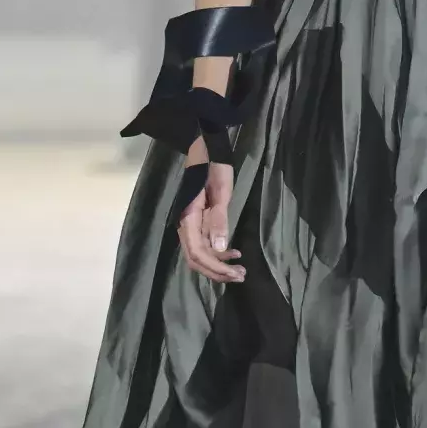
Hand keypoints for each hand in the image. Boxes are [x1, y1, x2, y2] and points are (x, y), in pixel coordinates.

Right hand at [176, 144, 241, 281]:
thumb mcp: (221, 192)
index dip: (214, 267)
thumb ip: (218, 220)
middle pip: (197, 259)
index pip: (197, 253)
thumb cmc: (214, 168)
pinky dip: (219, 252)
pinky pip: (205, 244)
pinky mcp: (199, 222)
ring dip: (219, 264)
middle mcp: (186, 225)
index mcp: (189, 219)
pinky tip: (234, 253)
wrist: (207, 151)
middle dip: (217, 271)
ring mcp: (192, 224)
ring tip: (240, 269)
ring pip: (201, 254)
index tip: (233, 273)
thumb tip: (220, 249)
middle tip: (240, 276)